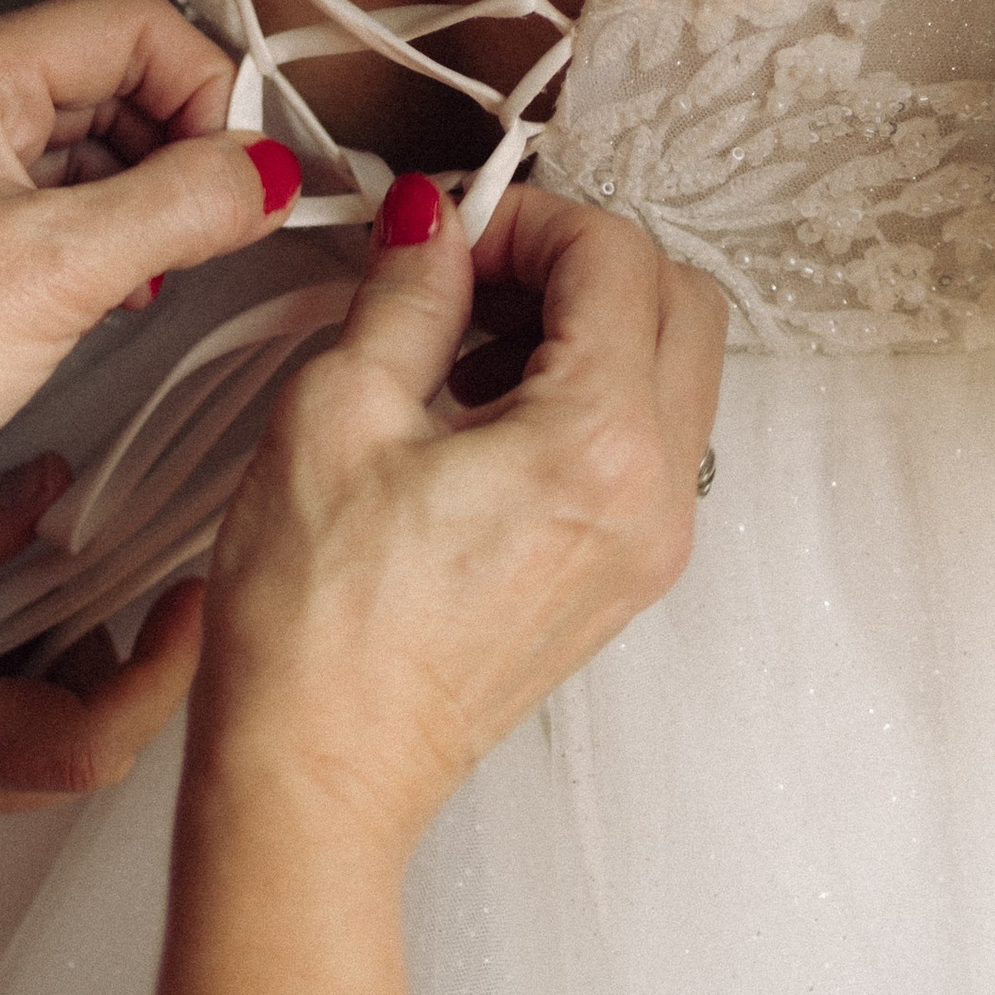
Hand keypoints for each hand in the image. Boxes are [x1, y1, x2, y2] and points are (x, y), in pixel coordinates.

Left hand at [0, 0, 295, 705]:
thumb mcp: (63, 271)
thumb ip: (183, 204)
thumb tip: (269, 174)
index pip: (131, 25)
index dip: (209, 92)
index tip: (246, 177)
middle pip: (103, 78)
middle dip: (177, 149)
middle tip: (222, 229)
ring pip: (70, 143)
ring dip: (136, 198)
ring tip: (159, 275)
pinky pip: (29, 198)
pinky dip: (86, 235)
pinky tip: (107, 297)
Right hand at [188, 182, 724, 867]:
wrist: (317, 777)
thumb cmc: (316, 625)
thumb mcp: (338, 412)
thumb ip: (407, 293)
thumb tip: (432, 223)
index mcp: (597, 446)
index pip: (615, 257)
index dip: (526, 217)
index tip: (448, 234)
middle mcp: (654, 497)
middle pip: (679, 301)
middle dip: (577, 261)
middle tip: (470, 273)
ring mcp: (649, 546)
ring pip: (672, 370)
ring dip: (587, 326)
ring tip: (462, 349)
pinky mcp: (622, 578)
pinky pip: (644, 442)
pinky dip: (586, 394)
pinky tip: (479, 415)